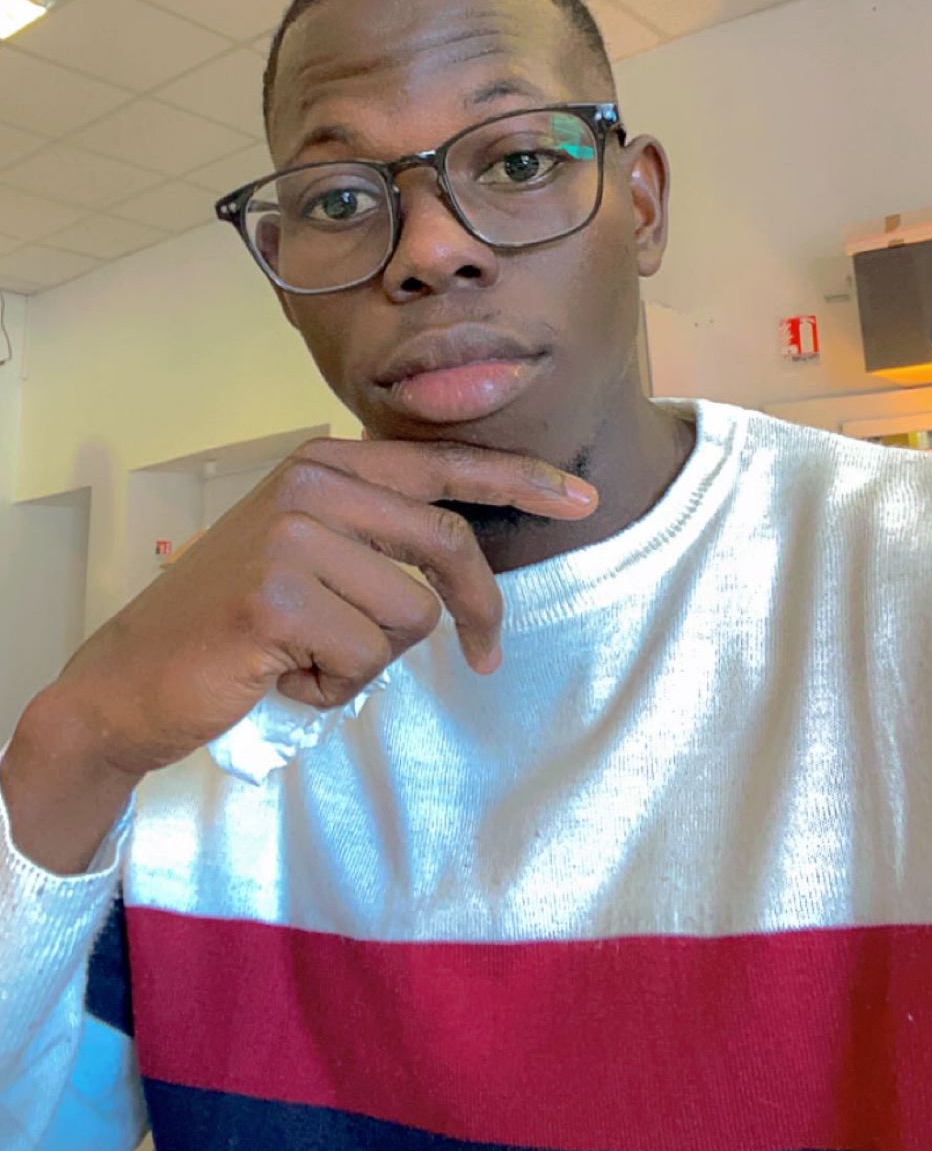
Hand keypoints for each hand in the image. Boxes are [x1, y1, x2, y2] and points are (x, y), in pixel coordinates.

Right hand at [46, 437, 597, 782]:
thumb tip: (468, 556)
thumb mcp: (304, 552)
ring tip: (308, 657)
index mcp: (323, 463)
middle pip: (446, 544)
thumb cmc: (232, 622)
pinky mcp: (276, 599)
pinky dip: (334, 687)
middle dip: (476, 611)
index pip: (442, 466)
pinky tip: (281, 676)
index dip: (520, 481)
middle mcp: (309, 484)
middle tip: (486, 657)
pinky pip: (365, 658)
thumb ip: (374, 533)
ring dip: (370, 660)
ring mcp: (290, 537)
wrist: (130, 679)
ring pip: (409, 617)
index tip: (584, 498)